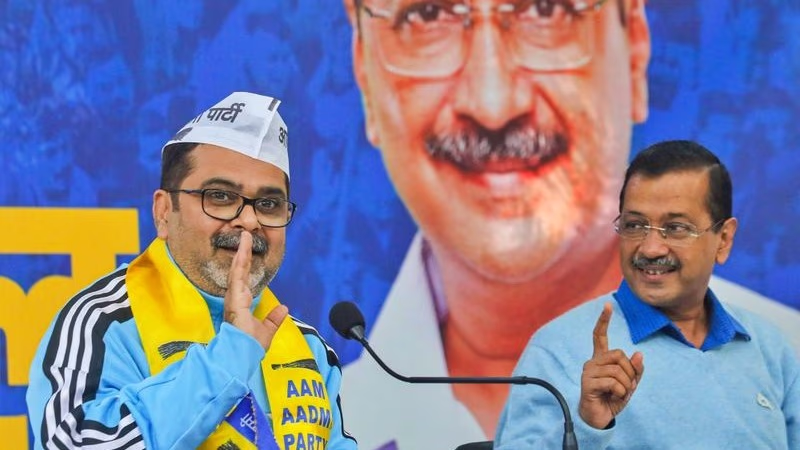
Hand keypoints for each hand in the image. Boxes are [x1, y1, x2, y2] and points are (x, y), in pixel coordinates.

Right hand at [224, 231, 287, 348]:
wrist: (242, 356)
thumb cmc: (249, 347)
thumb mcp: (266, 330)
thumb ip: (273, 319)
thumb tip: (284, 308)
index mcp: (241, 304)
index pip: (243, 279)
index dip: (245, 264)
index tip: (247, 250)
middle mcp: (235, 299)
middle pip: (238, 271)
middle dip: (242, 253)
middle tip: (246, 236)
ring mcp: (234, 298)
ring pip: (237, 270)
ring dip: (242, 252)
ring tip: (245, 236)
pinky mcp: (235, 299)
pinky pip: (238, 276)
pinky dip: (241, 261)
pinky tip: (244, 249)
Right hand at [578, 302, 644, 428]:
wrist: (599, 418)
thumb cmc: (612, 399)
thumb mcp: (629, 384)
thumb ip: (635, 370)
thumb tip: (639, 353)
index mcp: (601, 359)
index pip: (600, 336)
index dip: (604, 321)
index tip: (608, 305)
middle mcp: (592, 362)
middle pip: (618, 354)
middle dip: (630, 371)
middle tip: (627, 386)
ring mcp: (588, 372)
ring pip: (618, 370)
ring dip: (626, 385)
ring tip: (620, 394)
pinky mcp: (588, 383)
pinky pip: (613, 382)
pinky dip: (620, 392)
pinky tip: (614, 398)